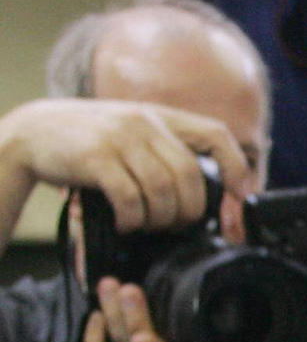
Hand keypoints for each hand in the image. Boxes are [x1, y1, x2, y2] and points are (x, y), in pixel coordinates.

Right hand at [0, 98, 249, 232]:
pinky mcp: (95, 158)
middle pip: (190, 175)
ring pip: (163, 190)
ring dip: (161, 218)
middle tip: (176, 225)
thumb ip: (167, 151)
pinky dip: (134, 219)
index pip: (216, 134)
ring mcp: (119, 138)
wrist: (32, 132)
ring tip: (149, 225)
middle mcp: (144, 122)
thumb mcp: (134, 133)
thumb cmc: (90, 141)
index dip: (236, 168)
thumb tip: (208, 195)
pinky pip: (130, 197)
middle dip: (190, 210)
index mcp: (162, 116)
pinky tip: (127, 223)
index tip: (239, 197)